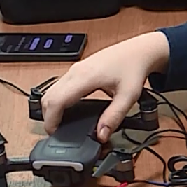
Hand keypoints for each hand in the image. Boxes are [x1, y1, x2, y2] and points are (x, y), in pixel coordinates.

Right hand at [40, 31, 169, 140]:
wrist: (138, 51)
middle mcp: (75, 71)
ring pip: (52, 90)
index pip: (56, 100)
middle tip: (57, 133)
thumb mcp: (128, 96)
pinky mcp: (78, 69)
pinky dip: (57, 100)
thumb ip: (114, 117)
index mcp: (85, 77)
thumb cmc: (133, 68)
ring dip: (51, 108)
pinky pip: (59, 86)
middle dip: (48, 116)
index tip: (54, 133)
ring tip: (61, 124)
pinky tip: (68, 110)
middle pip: (48, 96)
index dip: (50, 120)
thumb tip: (101, 135)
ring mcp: (75, 69)